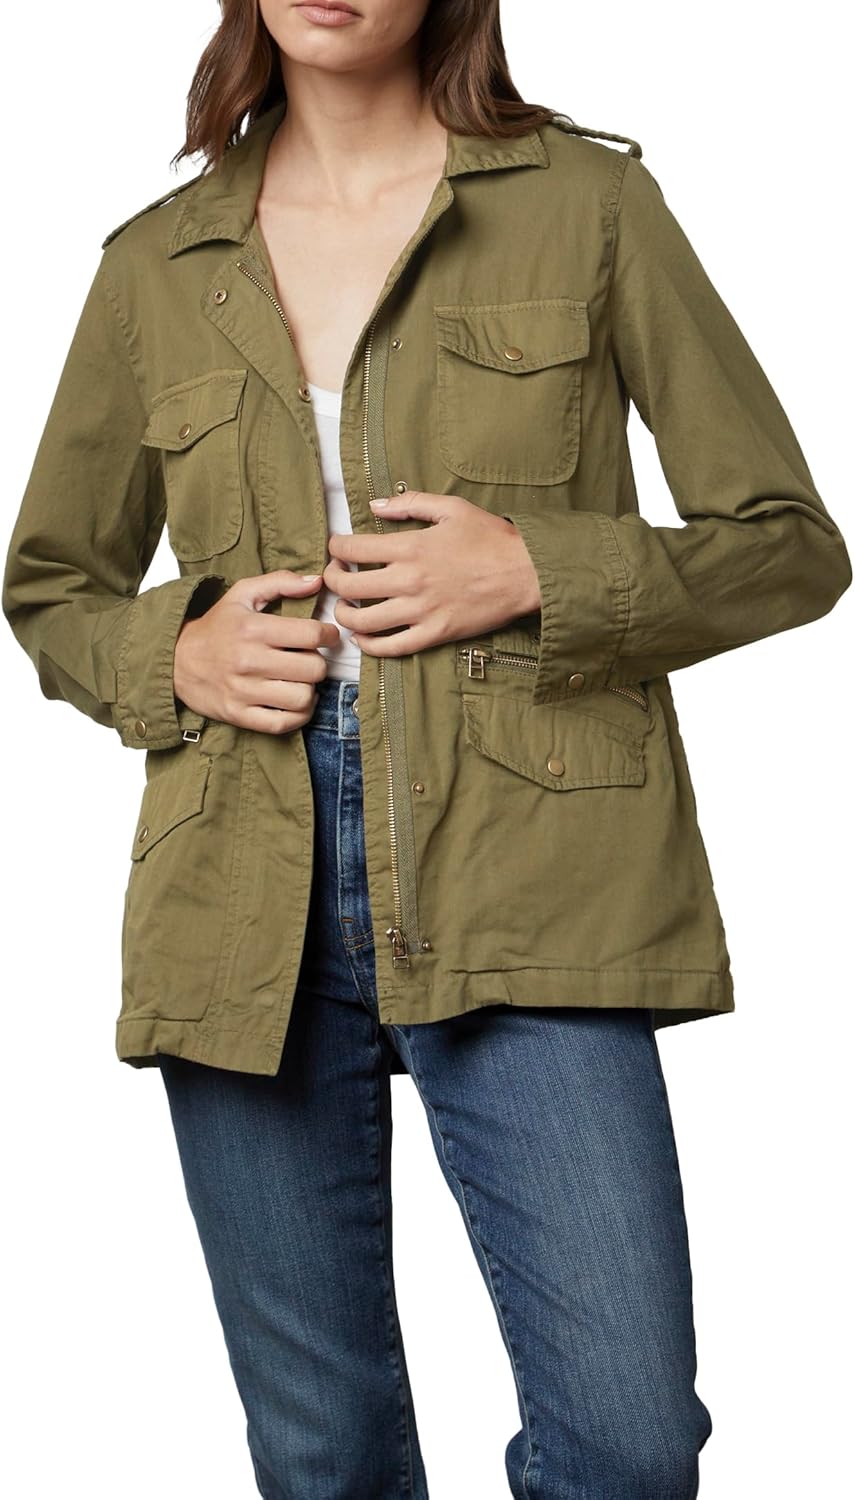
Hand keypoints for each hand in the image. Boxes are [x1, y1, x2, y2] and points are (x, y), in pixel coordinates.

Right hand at [174, 570, 339, 734]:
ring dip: (310, 689)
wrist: (176, 660)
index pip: (311, 634)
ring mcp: (243, 691)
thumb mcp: (242, 594)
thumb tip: (316, 581)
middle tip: (310, 658)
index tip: (327, 636)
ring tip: (301, 679)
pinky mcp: (239, 715)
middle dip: (319, 662)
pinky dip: (299, 715)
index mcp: (252, 629)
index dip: (329, 635)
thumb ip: (280, 582)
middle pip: (313, 668)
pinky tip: (296, 701)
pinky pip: (284, 723)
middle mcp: (248, 661)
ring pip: (303, 697)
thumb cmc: (216, 627)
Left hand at [323, 491, 541, 656]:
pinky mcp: (434, 634)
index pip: (352, 548)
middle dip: (332, 580)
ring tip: (344, 608)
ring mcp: (420, 611)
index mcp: (410, 547)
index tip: (337, 549)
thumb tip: (375, 506)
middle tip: (335, 576)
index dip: (335, 548)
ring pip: (363, 621)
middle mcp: (409, 581)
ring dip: (344, 615)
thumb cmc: (491, 538)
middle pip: (348, 586)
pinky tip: (363, 638)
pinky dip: (370, 646)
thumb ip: (410, 504)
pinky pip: (392, 648)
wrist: (526, 573)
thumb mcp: (452, 508)